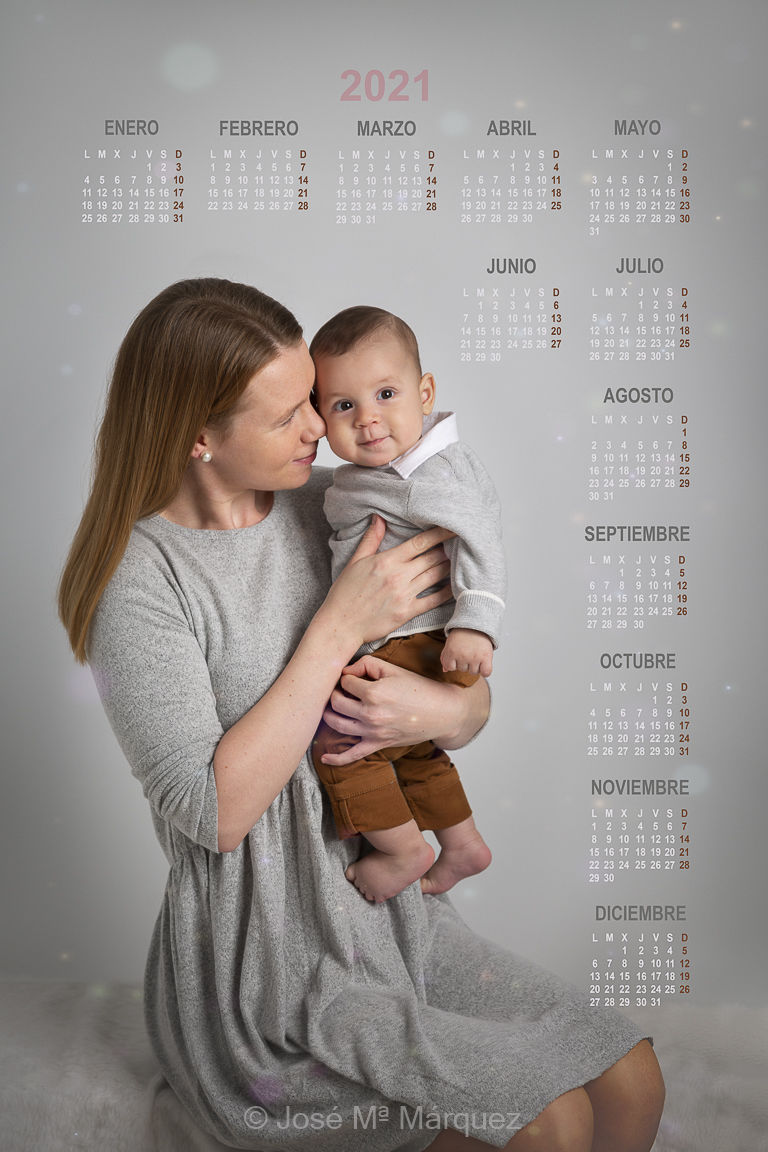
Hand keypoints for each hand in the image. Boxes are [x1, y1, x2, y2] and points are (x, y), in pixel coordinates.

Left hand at [318, 654, 487, 765]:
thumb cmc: (419, 688)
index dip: (347, 677)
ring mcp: (372, 732)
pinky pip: (352, 755)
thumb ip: (367, 664)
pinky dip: (336, 758)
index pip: (344, 682)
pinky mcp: (377, 744)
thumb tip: (346, 671)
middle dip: (335, 693)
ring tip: (333, 707)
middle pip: (336, 703)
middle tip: (342, 689)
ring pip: (337, 724)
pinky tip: (324, 757)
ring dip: (329, 715)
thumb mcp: (393, 669)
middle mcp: (370, 714)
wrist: (441, 712)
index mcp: (374, 693)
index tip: (354, 676)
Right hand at [321, 515, 453, 648]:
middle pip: (432, 558)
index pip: (420, 543)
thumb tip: (379, 517)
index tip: (452, 528)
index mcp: (386, 560)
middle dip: (446, 550)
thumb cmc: (345, 592)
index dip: (440, 534)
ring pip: (436, 575)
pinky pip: (434, 600)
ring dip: (448, 567)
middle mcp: (398, 576)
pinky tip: (454, 586)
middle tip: (455, 545)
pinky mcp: (407, 612)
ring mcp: (404, 595)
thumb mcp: (355, 561)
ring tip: (455, 561)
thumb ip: (371, 539)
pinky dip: (446, 592)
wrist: (341, 624)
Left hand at [441, 628, 493, 676]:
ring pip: (474, 672)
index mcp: (451, 651)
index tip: (458, 654)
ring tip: (476, 653)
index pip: (450, 668)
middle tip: (469, 650)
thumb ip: (445, 657)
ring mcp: (474, 657)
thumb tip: (445, 670)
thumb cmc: (463, 633)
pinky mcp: (486, 657)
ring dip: (476, 665)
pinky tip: (484, 663)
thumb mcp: (450, 643)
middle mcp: (462, 655)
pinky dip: (485, 671)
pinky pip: (486, 673)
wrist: (476, 622)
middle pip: (463, 670)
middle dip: (465, 663)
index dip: (454, 662)